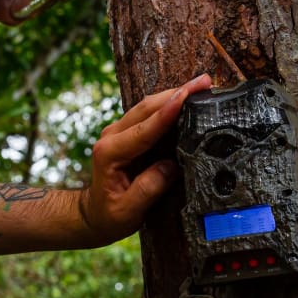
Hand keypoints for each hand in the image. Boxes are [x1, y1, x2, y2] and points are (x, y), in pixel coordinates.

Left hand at [78, 74, 212, 245]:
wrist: (92, 214)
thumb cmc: (108, 215)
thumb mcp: (128, 211)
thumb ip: (149, 189)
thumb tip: (171, 167)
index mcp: (110, 153)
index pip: (144, 129)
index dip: (167, 112)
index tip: (186, 96)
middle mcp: (112, 136)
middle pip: (148, 107)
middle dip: (178, 92)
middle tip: (205, 82)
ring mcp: (119, 131)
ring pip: (149, 105)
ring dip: (176, 94)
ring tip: (202, 85)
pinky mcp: (128, 132)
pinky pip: (150, 113)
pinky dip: (170, 104)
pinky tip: (188, 98)